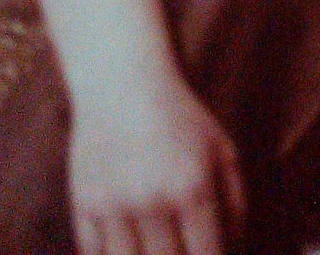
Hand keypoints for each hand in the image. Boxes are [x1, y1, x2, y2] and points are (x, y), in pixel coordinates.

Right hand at [69, 78, 244, 254]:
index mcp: (193, 188)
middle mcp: (154, 200)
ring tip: (154, 246)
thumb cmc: (179, 118)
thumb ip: (235, 204)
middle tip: (180, 248)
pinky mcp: (84, 205)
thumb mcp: (221, 150)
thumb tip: (234, 249)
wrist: (123, 81)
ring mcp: (115, 206)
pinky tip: (126, 245)